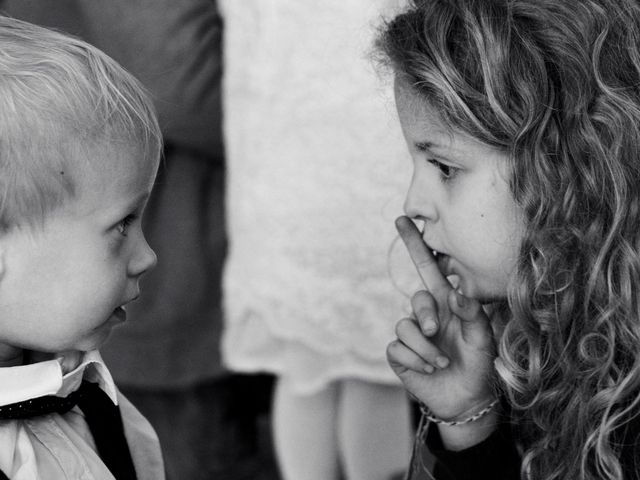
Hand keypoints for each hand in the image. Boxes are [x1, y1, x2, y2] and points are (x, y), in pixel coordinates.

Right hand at [386, 216, 496, 419]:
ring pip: (405, 326)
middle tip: (437, 332)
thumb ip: (473, 313)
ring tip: (442, 362)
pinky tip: (429, 368)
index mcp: (446, 303)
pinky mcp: (399, 353)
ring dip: (425, 347)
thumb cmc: (479, 364)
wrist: (467, 398)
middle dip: (426, 315)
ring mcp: (412, 334)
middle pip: (416, 299)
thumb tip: (455, 293)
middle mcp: (427, 314)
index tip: (404, 218)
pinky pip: (397, 347)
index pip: (427, 267)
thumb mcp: (484, 338)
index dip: (415, 243)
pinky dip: (416, 360)